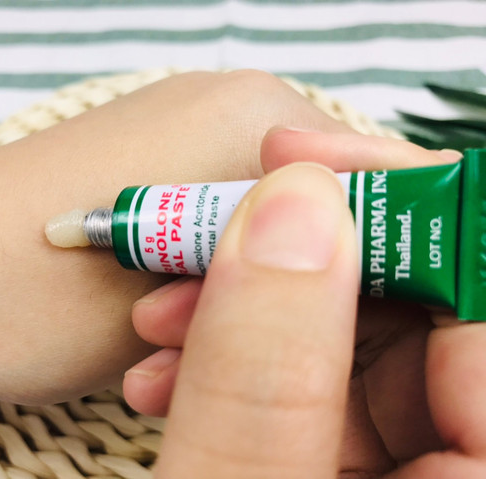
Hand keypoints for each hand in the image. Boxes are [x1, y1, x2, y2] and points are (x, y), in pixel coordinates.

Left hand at [0, 71, 352, 403]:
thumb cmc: (31, 298)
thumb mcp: (197, 313)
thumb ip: (299, 291)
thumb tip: (369, 284)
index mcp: (254, 117)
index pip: (384, 179)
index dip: (393, 262)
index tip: (372, 329)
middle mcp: (223, 100)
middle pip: (321, 205)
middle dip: (307, 284)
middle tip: (256, 347)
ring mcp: (177, 126)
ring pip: (263, 219)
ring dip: (245, 289)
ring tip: (176, 341)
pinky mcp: (144, 160)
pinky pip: (212, 217)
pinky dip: (205, 273)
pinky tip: (156, 321)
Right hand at [125, 131, 476, 476]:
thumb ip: (267, 378)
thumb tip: (295, 208)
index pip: (478, 304)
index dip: (394, 211)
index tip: (296, 161)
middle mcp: (451, 471)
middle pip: (406, 317)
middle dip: (290, 262)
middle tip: (201, 232)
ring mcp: (397, 471)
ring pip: (344, 347)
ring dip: (243, 314)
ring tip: (157, 319)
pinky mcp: (339, 470)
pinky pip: (307, 390)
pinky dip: (235, 368)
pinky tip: (166, 371)